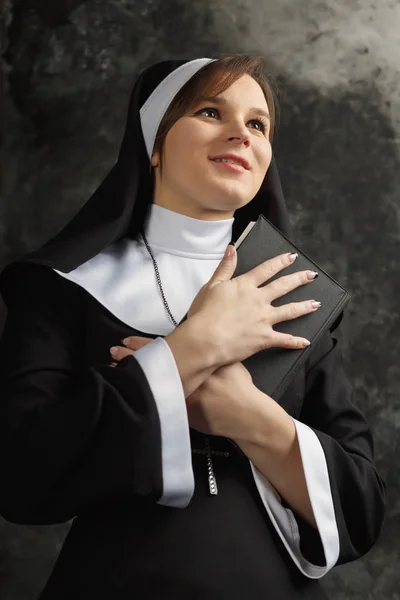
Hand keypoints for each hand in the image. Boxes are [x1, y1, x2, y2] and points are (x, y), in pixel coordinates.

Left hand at [109, 337, 254, 437]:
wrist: (246, 414)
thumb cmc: (239, 387)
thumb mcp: (226, 362)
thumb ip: (209, 354)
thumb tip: (196, 346)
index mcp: (194, 360)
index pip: (162, 349)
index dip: (143, 345)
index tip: (127, 340)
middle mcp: (185, 376)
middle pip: (152, 364)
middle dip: (131, 358)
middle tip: (113, 352)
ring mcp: (180, 395)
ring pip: (151, 383)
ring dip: (133, 376)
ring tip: (114, 370)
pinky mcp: (180, 412)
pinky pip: (157, 403)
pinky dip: (144, 396)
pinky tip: (131, 394)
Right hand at [186, 245, 319, 366]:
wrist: (206, 340)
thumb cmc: (204, 315)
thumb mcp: (211, 286)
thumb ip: (225, 267)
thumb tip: (232, 249)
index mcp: (245, 286)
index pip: (267, 269)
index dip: (280, 262)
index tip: (291, 257)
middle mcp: (259, 300)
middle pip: (283, 286)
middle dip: (299, 279)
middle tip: (311, 275)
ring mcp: (264, 319)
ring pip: (290, 310)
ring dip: (304, 306)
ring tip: (316, 304)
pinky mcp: (264, 338)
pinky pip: (284, 340)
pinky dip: (295, 342)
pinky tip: (305, 341)